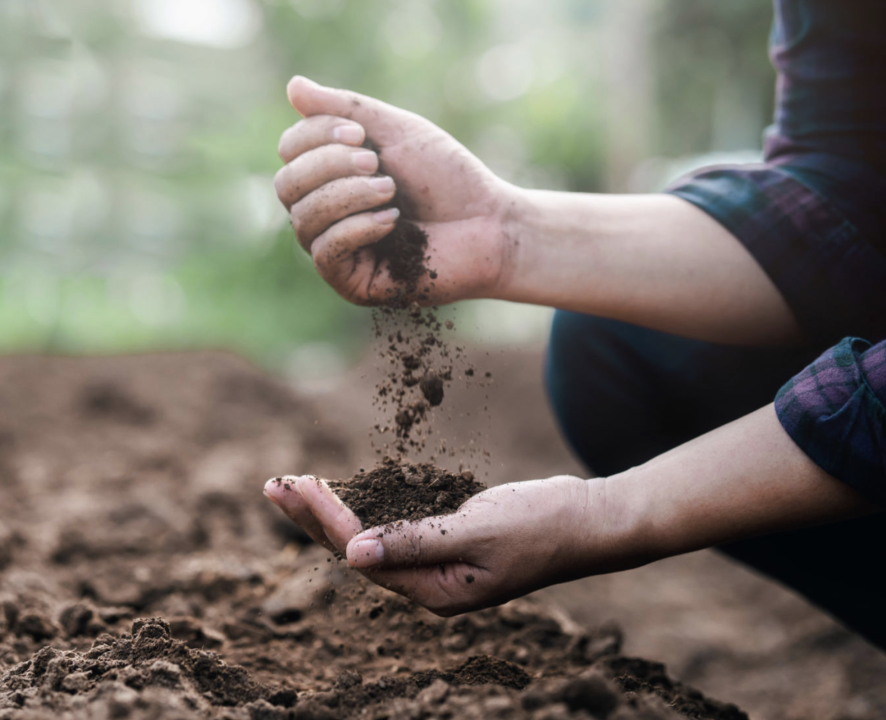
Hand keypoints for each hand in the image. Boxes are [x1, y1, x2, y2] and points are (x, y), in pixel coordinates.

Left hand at [264, 473, 636, 615]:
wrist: (589, 520)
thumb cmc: (542, 525)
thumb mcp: (479, 532)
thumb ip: (416, 542)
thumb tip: (353, 554)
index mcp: (436, 591)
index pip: (364, 555)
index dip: (326, 520)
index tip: (294, 485)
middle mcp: (430, 584)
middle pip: (356, 552)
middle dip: (313, 518)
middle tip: (273, 484)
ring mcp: (439, 564)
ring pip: (371, 540)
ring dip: (334, 512)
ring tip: (295, 487)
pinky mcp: (448, 542)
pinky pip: (395, 528)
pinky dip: (367, 508)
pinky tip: (347, 494)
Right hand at [275, 76, 519, 305]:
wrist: (490, 224)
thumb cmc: (448, 178)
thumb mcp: (397, 131)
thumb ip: (346, 110)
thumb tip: (292, 86)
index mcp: (331, 176)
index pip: (289, 152)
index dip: (315, 136)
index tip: (361, 134)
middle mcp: (326, 214)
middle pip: (287, 185)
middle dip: (329, 167)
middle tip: (377, 164)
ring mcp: (337, 251)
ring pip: (303, 219)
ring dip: (348, 196)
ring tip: (390, 191)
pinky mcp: (352, 283)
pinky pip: (325, 253)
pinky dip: (356, 228)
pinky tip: (392, 220)